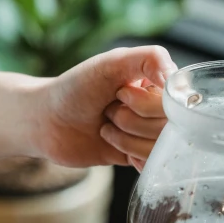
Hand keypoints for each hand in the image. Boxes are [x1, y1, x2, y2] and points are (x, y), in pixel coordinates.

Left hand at [29, 45, 176, 169]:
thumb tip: (177, 80)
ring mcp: (150, 133)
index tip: (120, 94)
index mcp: (158, 82)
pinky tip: (112, 142)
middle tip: (109, 109)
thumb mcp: (113, 62)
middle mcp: (159, 107)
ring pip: (159, 147)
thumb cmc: (77, 86)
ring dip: (126, 137)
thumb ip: (151, 58)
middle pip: (168, 127)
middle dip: (131, 120)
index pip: (176, 102)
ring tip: (106, 125)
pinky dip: (130, 153)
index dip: (146, 103)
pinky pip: (153, 163)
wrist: (46, 121)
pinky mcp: (139, 155)